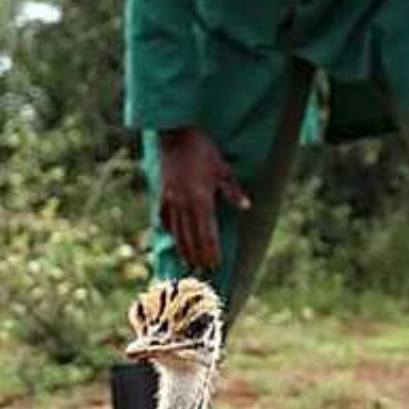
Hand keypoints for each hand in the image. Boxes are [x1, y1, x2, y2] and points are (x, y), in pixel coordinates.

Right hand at [157, 126, 250, 270]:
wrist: (175, 138)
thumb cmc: (203, 152)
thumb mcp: (222, 169)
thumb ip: (233, 191)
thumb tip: (246, 206)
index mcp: (201, 200)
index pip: (207, 233)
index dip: (211, 250)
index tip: (215, 263)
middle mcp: (184, 206)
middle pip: (192, 238)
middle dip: (198, 255)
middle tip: (204, 270)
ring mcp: (171, 203)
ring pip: (178, 233)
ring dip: (184, 250)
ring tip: (189, 263)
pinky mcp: (162, 198)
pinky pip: (166, 221)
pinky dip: (171, 232)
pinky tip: (174, 240)